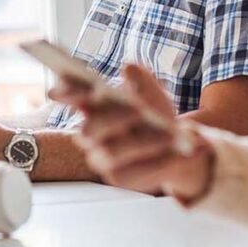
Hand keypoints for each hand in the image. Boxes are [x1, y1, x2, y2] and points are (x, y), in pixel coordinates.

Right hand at [56, 64, 213, 200]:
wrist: (179, 146)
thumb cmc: (157, 116)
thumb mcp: (153, 95)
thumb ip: (142, 81)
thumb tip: (129, 68)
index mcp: (93, 109)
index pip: (74, 98)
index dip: (68, 90)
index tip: (67, 75)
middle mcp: (91, 135)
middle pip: (89, 130)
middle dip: (112, 118)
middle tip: (136, 109)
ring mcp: (102, 159)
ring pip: (111, 153)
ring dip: (139, 142)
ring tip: (165, 134)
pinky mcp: (120, 178)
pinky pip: (133, 172)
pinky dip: (154, 161)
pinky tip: (172, 153)